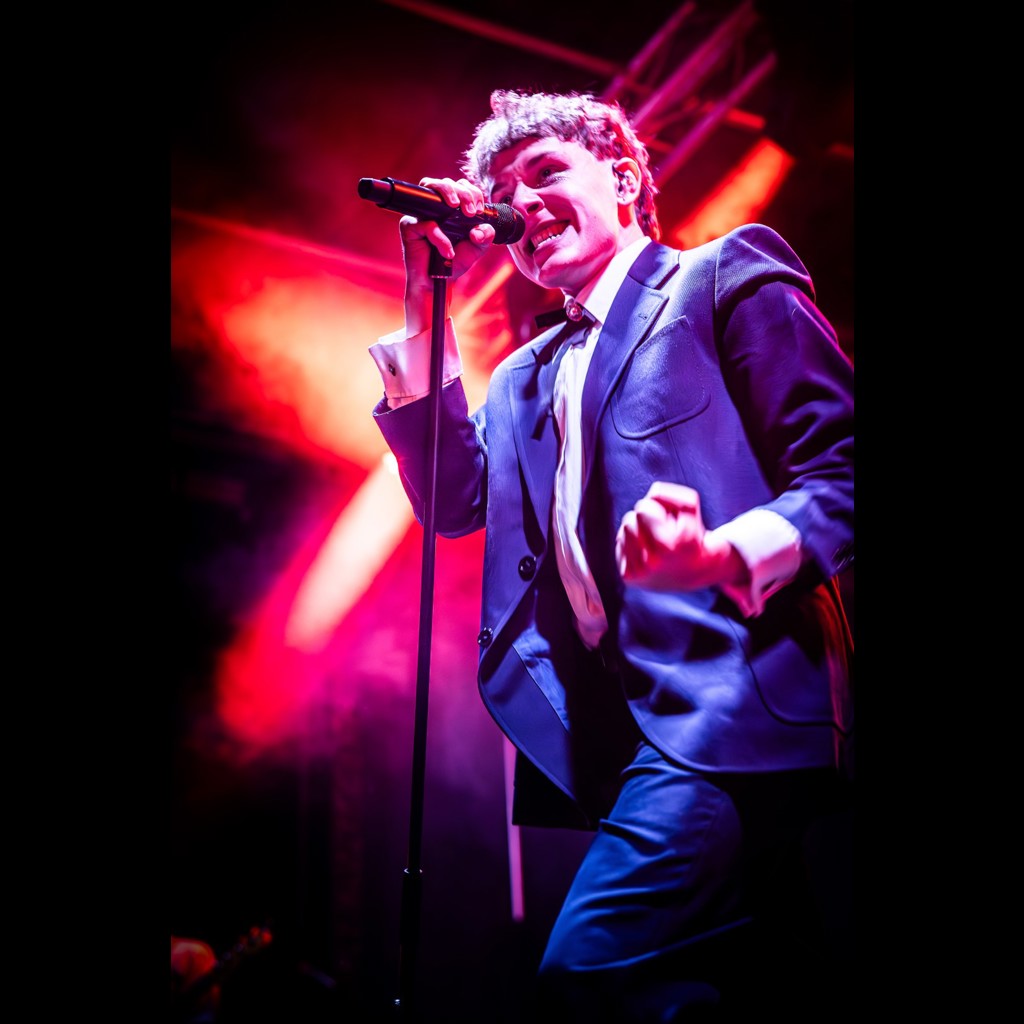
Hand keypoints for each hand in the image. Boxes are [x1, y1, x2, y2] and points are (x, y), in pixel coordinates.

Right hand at [400, 176, 494, 276]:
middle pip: (447, 182)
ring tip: (457, 207)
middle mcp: (436, 207)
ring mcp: (421, 213)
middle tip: (471, 212)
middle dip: (463, 192)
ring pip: (430, 186)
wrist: (437, 282)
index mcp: (452, 208)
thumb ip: (485, 237)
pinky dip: (440, 238)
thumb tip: (484, 228)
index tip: (479, 210)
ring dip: (447, 192)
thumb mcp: (475, 249)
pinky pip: (427, 224)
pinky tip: (447, 252)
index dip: (473, 192)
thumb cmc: (453, 262)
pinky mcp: (410, 225)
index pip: (462, 188)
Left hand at [615, 482, 745, 591]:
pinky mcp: (629, 577)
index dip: (654, 508)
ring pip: (623, 532)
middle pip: (629, 520)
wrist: (696, 572)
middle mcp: (651, 562)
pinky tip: (646, 552)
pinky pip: (619, 546)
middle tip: (660, 530)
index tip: (667, 518)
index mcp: (667, 546)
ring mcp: (638, 572)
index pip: (642, 509)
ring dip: (636, 531)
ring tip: (653, 540)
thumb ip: (673, 494)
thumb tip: (651, 493)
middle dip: (643, 520)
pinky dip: (630, 545)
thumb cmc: (692, 534)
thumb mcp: (691, 509)